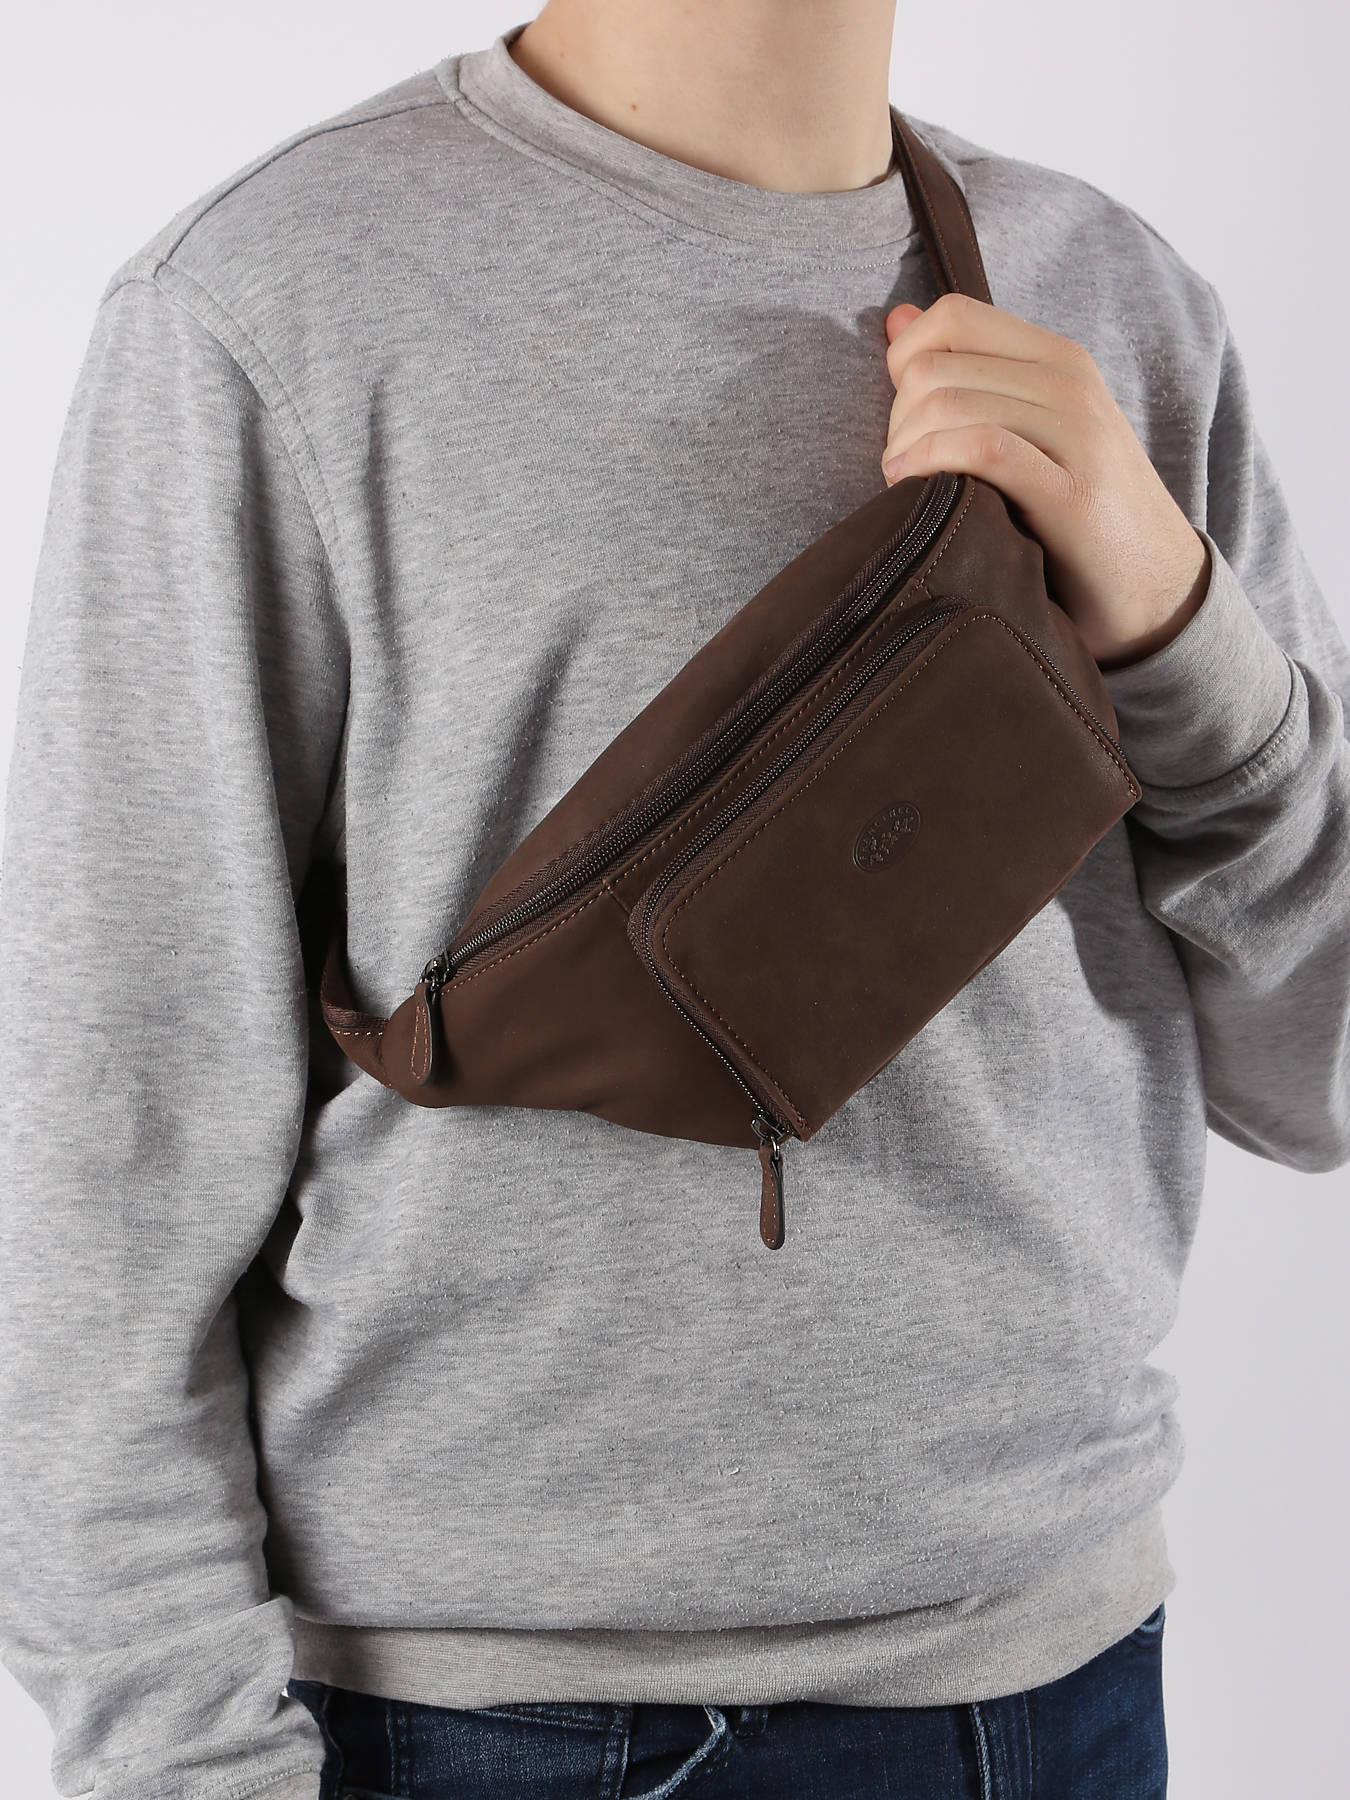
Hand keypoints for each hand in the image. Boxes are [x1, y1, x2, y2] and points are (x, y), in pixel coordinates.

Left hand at [879, 293, 1210, 669]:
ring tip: (905, 486)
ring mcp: (1076, 435)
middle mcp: (1070, 384)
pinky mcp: (1070, 495)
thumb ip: (969, 374)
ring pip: (948, 404)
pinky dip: (931, 464)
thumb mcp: (1031, 429)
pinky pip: (981, 447)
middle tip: (900, 466)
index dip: (904, 358)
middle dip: (896, 419)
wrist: (1158, 588)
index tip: (902, 413)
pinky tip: (915, 493)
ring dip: (905, 450)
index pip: (954, 317)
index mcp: (1059, 359)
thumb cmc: (1078, 512)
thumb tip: (896, 319)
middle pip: (935, 368)